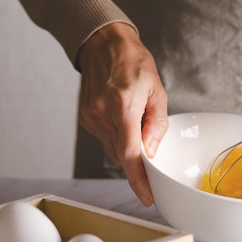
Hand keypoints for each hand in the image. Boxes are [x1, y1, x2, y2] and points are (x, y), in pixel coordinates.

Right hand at [77, 22, 167, 205]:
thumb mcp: (156, 90)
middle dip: (139, 164)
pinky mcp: (85, 118)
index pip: (130, 153)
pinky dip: (118, 139)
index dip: (139, 179)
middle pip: (122, 155)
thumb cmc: (134, 63)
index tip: (147, 196)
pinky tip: (124, 122)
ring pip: (113, 150)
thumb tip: (152, 152)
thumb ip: (156, 124)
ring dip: (129, 149)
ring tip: (138, 126)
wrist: (103, 45)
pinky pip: (106, 139)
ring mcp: (90, 116)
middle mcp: (102, 113)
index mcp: (122, 105)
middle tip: (153, 160)